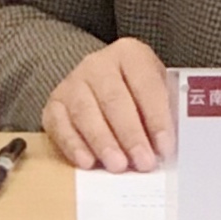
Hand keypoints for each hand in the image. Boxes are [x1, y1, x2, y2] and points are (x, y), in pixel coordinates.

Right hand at [43, 36, 173, 171]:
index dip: (157, 118)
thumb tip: (166, 147)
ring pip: (86, 112)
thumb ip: (163, 112)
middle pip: (114, 99)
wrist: (100, 83)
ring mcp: (73, 82)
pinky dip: (74, 145)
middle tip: (142, 162)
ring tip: (118, 165)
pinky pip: (60, 125)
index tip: (164, 147)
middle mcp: (98, 64)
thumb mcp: (155, 91)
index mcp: (130, 54)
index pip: (145, 85)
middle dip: (130, 134)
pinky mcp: (54, 103)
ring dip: (103, 142)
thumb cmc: (135, 92)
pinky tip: (88, 162)